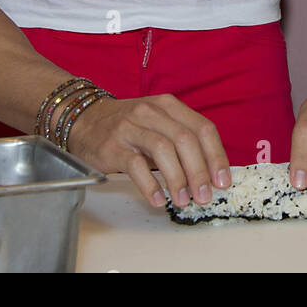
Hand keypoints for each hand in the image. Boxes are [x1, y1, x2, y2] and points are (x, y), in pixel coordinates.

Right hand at [67, 94, 230, 209]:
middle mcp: (152, 113)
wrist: (83, 119)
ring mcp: (131, 128)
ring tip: (183, 200)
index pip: (202, 128)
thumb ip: (181, 141)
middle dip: (199, 171)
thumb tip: (208, 173)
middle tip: (204, 196)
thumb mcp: (157, 124)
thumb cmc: (128, 126)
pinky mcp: (112, 146)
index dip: (216, 156)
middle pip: (185, 139)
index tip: (223, 180)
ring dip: (177, 178)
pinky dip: (149, 184)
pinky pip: (135, 165)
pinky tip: (157, 199)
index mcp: (169, 106)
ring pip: (163, 150)